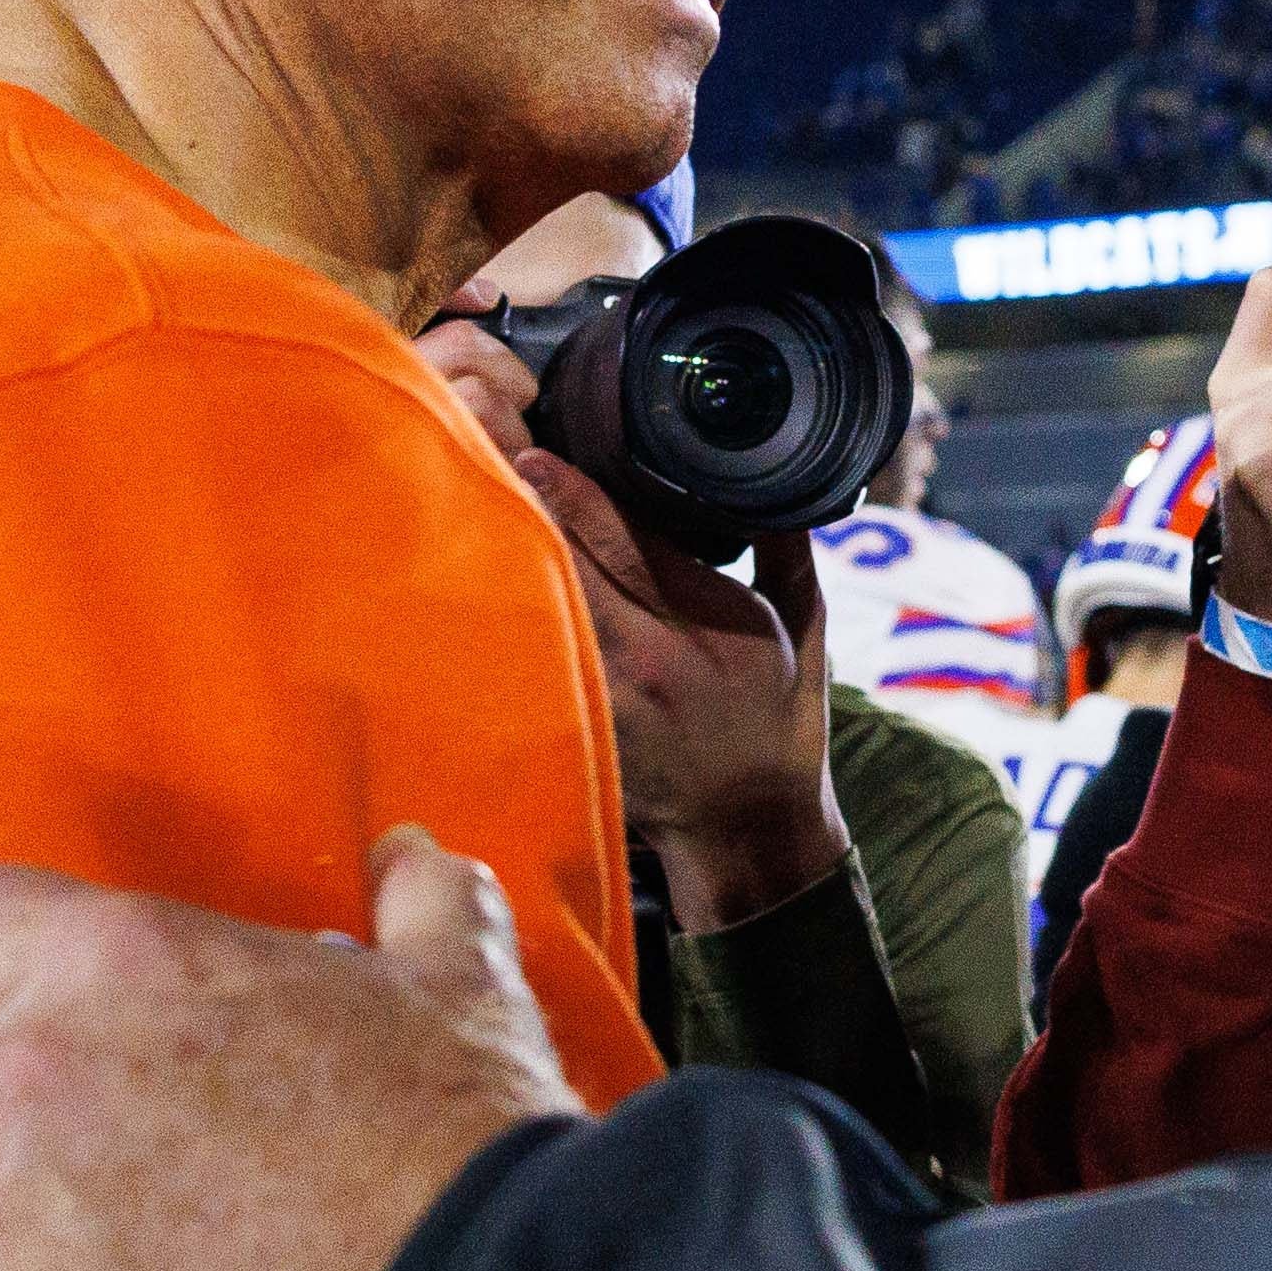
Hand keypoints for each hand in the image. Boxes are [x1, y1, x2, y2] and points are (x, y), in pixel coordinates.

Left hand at [511, 449, 844, 931]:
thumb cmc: (779, 719)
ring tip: (465, 505)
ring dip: (506, 556)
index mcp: (708, 618)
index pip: (628, 540)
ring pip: (543, 608)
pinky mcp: (583, 729)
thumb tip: (782, 483)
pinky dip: (509, 623)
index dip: (577, 493)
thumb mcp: (805, 629)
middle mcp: (651, 654)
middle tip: (477, 448)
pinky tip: (473, 589)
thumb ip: (787, 550)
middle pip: (570, 564)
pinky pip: (538, 663)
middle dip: (526, 506)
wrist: (751, 821)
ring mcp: (608, 696)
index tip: (537, 453)